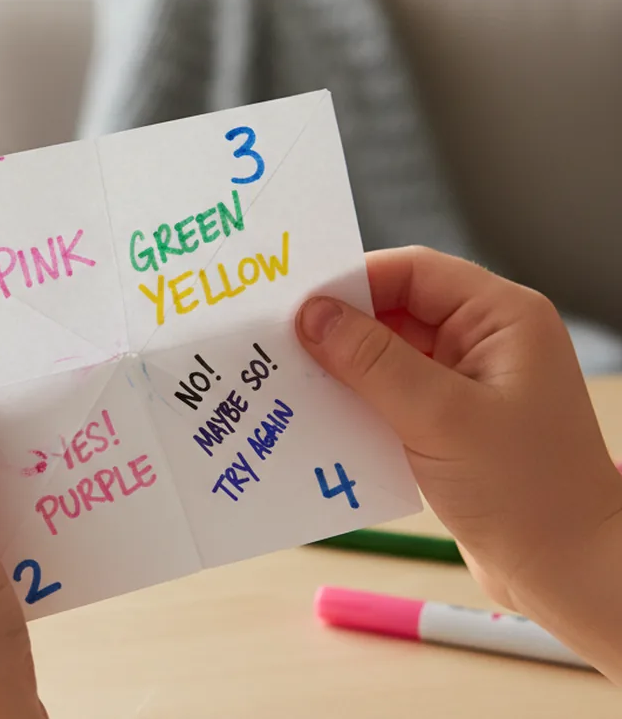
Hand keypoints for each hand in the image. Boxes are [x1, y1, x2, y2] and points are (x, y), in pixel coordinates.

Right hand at [296, 246, 621, 679]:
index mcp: (502, 318)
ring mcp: (466, 381)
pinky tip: (320, 418)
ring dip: (341, 369)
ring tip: (289, 382)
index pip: (412, 272)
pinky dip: (355, 402)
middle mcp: (485, 340)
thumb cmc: (526, 492)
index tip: (296, 305)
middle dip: (338, 328)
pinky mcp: (448, 420)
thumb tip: (311, 315)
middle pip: (393, 309)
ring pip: (384, 354)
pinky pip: (388, 394)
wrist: (564, 572)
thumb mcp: (439, 417)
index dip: (351, 282)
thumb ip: (371, 361)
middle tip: (279, 343)